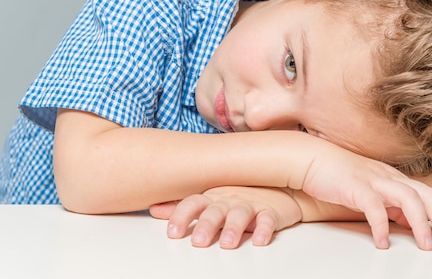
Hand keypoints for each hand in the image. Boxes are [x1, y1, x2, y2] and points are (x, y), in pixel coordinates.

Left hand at [149, 186, 301, 248]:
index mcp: (212, 197)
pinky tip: (260, 239)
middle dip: (206, 225)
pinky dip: (265, 229)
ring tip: (227, 243)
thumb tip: (154, 208)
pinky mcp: (271, 212)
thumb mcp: (210, 199)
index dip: (181, 215)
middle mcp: (229, 199)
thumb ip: (183, 207)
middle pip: (215, 211)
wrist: (276, 189)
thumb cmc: (238, 195)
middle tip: (198, 241)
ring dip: (233, 228)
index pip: (193, 202)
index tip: (173, 232)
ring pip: (241, 214)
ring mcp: (250, 204)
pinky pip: (268, 220)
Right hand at [299, 144, 431, 249]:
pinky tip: (382, 243)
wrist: (314, 159)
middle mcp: (390, 177)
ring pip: (408, 198)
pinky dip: (381, 226)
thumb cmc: (341, 176)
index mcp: (395, 179)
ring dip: (420, 223)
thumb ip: (392, 205)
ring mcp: (374, 180)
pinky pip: (374, 207)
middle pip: (427, 195)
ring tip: (426, 245)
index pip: (431, 194)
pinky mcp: (356, 187)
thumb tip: (409, 223)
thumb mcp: (373, 192)